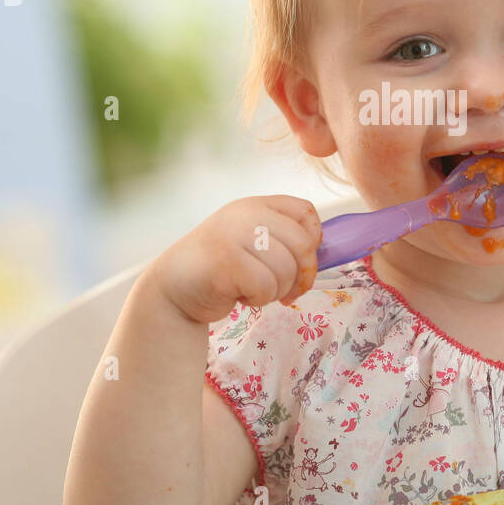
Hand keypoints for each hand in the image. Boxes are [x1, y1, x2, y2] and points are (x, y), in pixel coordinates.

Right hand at [148, 195, 322, 322]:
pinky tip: (239, 296)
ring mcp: (233, 235)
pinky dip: (258, 299)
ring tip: (255, 291)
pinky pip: (266, 286)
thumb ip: (285, 239)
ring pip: (286, 269)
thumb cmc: (221, 269)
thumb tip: (331, 252)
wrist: (172, 289)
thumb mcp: (253, 242)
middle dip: (301, 276)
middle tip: (287, 291)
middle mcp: (245, 214)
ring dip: (277, 291)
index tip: (300, 261)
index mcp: (256, 205)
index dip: (314, 240)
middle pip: (303, 245)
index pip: (306, 212)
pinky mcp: (224, 262)